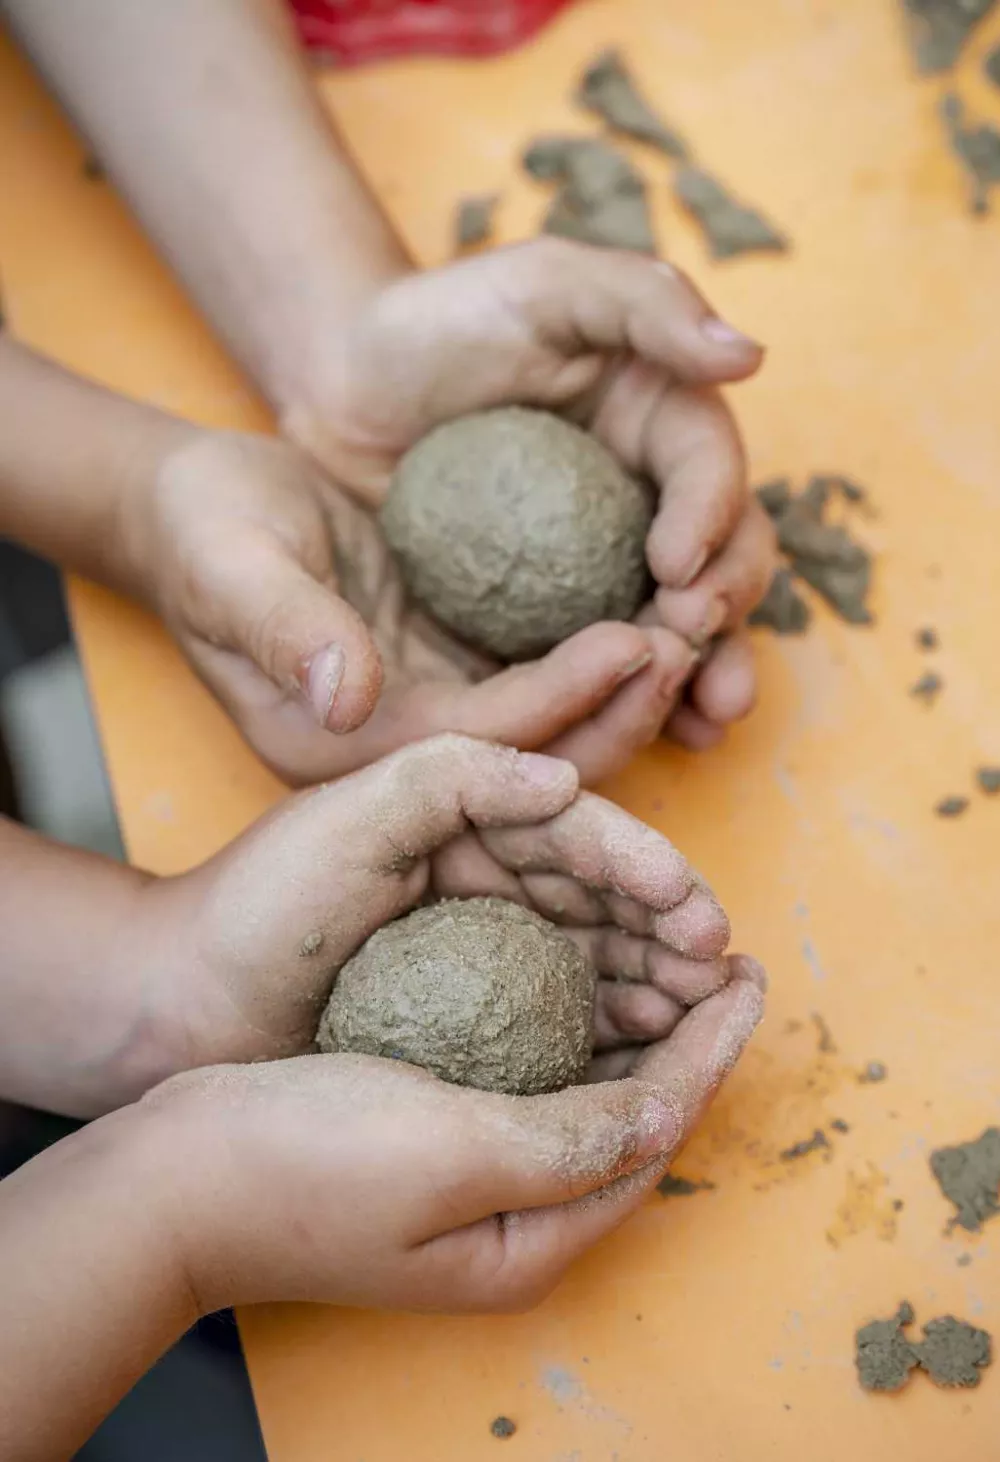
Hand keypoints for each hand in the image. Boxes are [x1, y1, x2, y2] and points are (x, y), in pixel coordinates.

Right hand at [134, 430, 700, 784]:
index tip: (643, 639)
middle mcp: (400, 750)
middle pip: (536, 755)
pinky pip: (543, 683)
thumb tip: (346, 695)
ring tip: (697, 623)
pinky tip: (658, 606)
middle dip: (623, 708)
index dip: (567, 694)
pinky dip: (601, 657)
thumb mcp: (230, 568)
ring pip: (554, 728)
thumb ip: (286, 628)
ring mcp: (431, 718)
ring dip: (628, 688)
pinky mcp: (452, 678)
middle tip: (697, 638)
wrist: (200, 514)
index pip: (483, 738)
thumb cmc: (206, 532)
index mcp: (346, 746)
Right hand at [144, 966, 764, 1314]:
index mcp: (532, 1238)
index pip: (654, 1133)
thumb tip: (669, 1110)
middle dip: (686, 1040)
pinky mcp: (434, 1136)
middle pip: (630, 1119)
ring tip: (670, 959)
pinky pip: (528, 1077)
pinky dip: (566, 1026)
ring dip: (634, 1027)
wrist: (178, 1177)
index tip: (746, 974)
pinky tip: (572, 976)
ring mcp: (472, 1182)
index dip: (709, 1052)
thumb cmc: (305, 1166)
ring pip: (584, 1094)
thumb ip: (567, 1140)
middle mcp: (514, 1219)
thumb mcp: (452, 1151)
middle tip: (724, 960)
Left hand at [153, 735, 756, 1074]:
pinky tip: (653, 1037)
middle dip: (665, 920)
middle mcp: (480, 874)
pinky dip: (611, 1018)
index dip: (637, 860)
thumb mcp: (347, 813)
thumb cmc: (255, 906)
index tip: (691, 901)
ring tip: (704, 1005)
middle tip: (717, 963)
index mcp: (458, 814)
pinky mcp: (473, 1011)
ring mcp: (480, 945)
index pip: (570, 826)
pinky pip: (560, 1008)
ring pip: (592, 950)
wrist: (184, 1012)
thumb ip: (452, 771)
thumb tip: (565, 780)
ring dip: (654, 972)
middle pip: (598, 889)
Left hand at [280, 240, 777, 749]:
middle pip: (722, 557)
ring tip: (710, 714)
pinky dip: (636, 699)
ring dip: (707, 671)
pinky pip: (606, 663)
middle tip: (693, 640)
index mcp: (662, 417)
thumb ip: (642, 302)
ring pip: (682, 623)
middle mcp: (651, 496)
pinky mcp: (554, 616)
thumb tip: (748, 354)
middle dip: (726, 606)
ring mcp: (606, 562)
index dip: (712, 517)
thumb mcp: (542, 284)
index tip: (679, 563)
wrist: (348, 384)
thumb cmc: (441, 320)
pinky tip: (660, 738)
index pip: (710, 468)